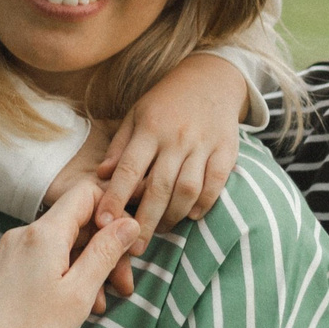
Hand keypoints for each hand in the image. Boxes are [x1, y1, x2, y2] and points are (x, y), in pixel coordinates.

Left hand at [0, 182, 137, 327]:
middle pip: (74, 225)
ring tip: (100, 307)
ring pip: (57, 248)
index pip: (86, 194)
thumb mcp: (79, 293)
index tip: (128, 246)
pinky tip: (70, 308)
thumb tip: (129, 223)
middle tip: (124, 288)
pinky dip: (60, 278)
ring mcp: (6, 255)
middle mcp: (20, 236)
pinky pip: (37, 264)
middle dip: (104, 251)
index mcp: (42, 234)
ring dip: (85, 270)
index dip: (113, 213)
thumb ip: (105, 253)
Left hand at [96, 52, 246, 243]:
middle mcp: (176, 138)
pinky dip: (203, 204)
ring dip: (173, 216)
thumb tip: (103, 176)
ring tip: (160, 230)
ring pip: (187, 190)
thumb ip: (120, 145)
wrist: (212, 79)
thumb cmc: (166, 102)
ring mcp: (203, 145)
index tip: (102, 224)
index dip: (115, 199)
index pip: (128, 169)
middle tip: (134, 247)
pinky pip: (215, 185)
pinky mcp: (226, 151)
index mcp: (149, 128)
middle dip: (145, 222)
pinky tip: (190, 215)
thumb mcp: (137, 114)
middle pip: (158, 188)